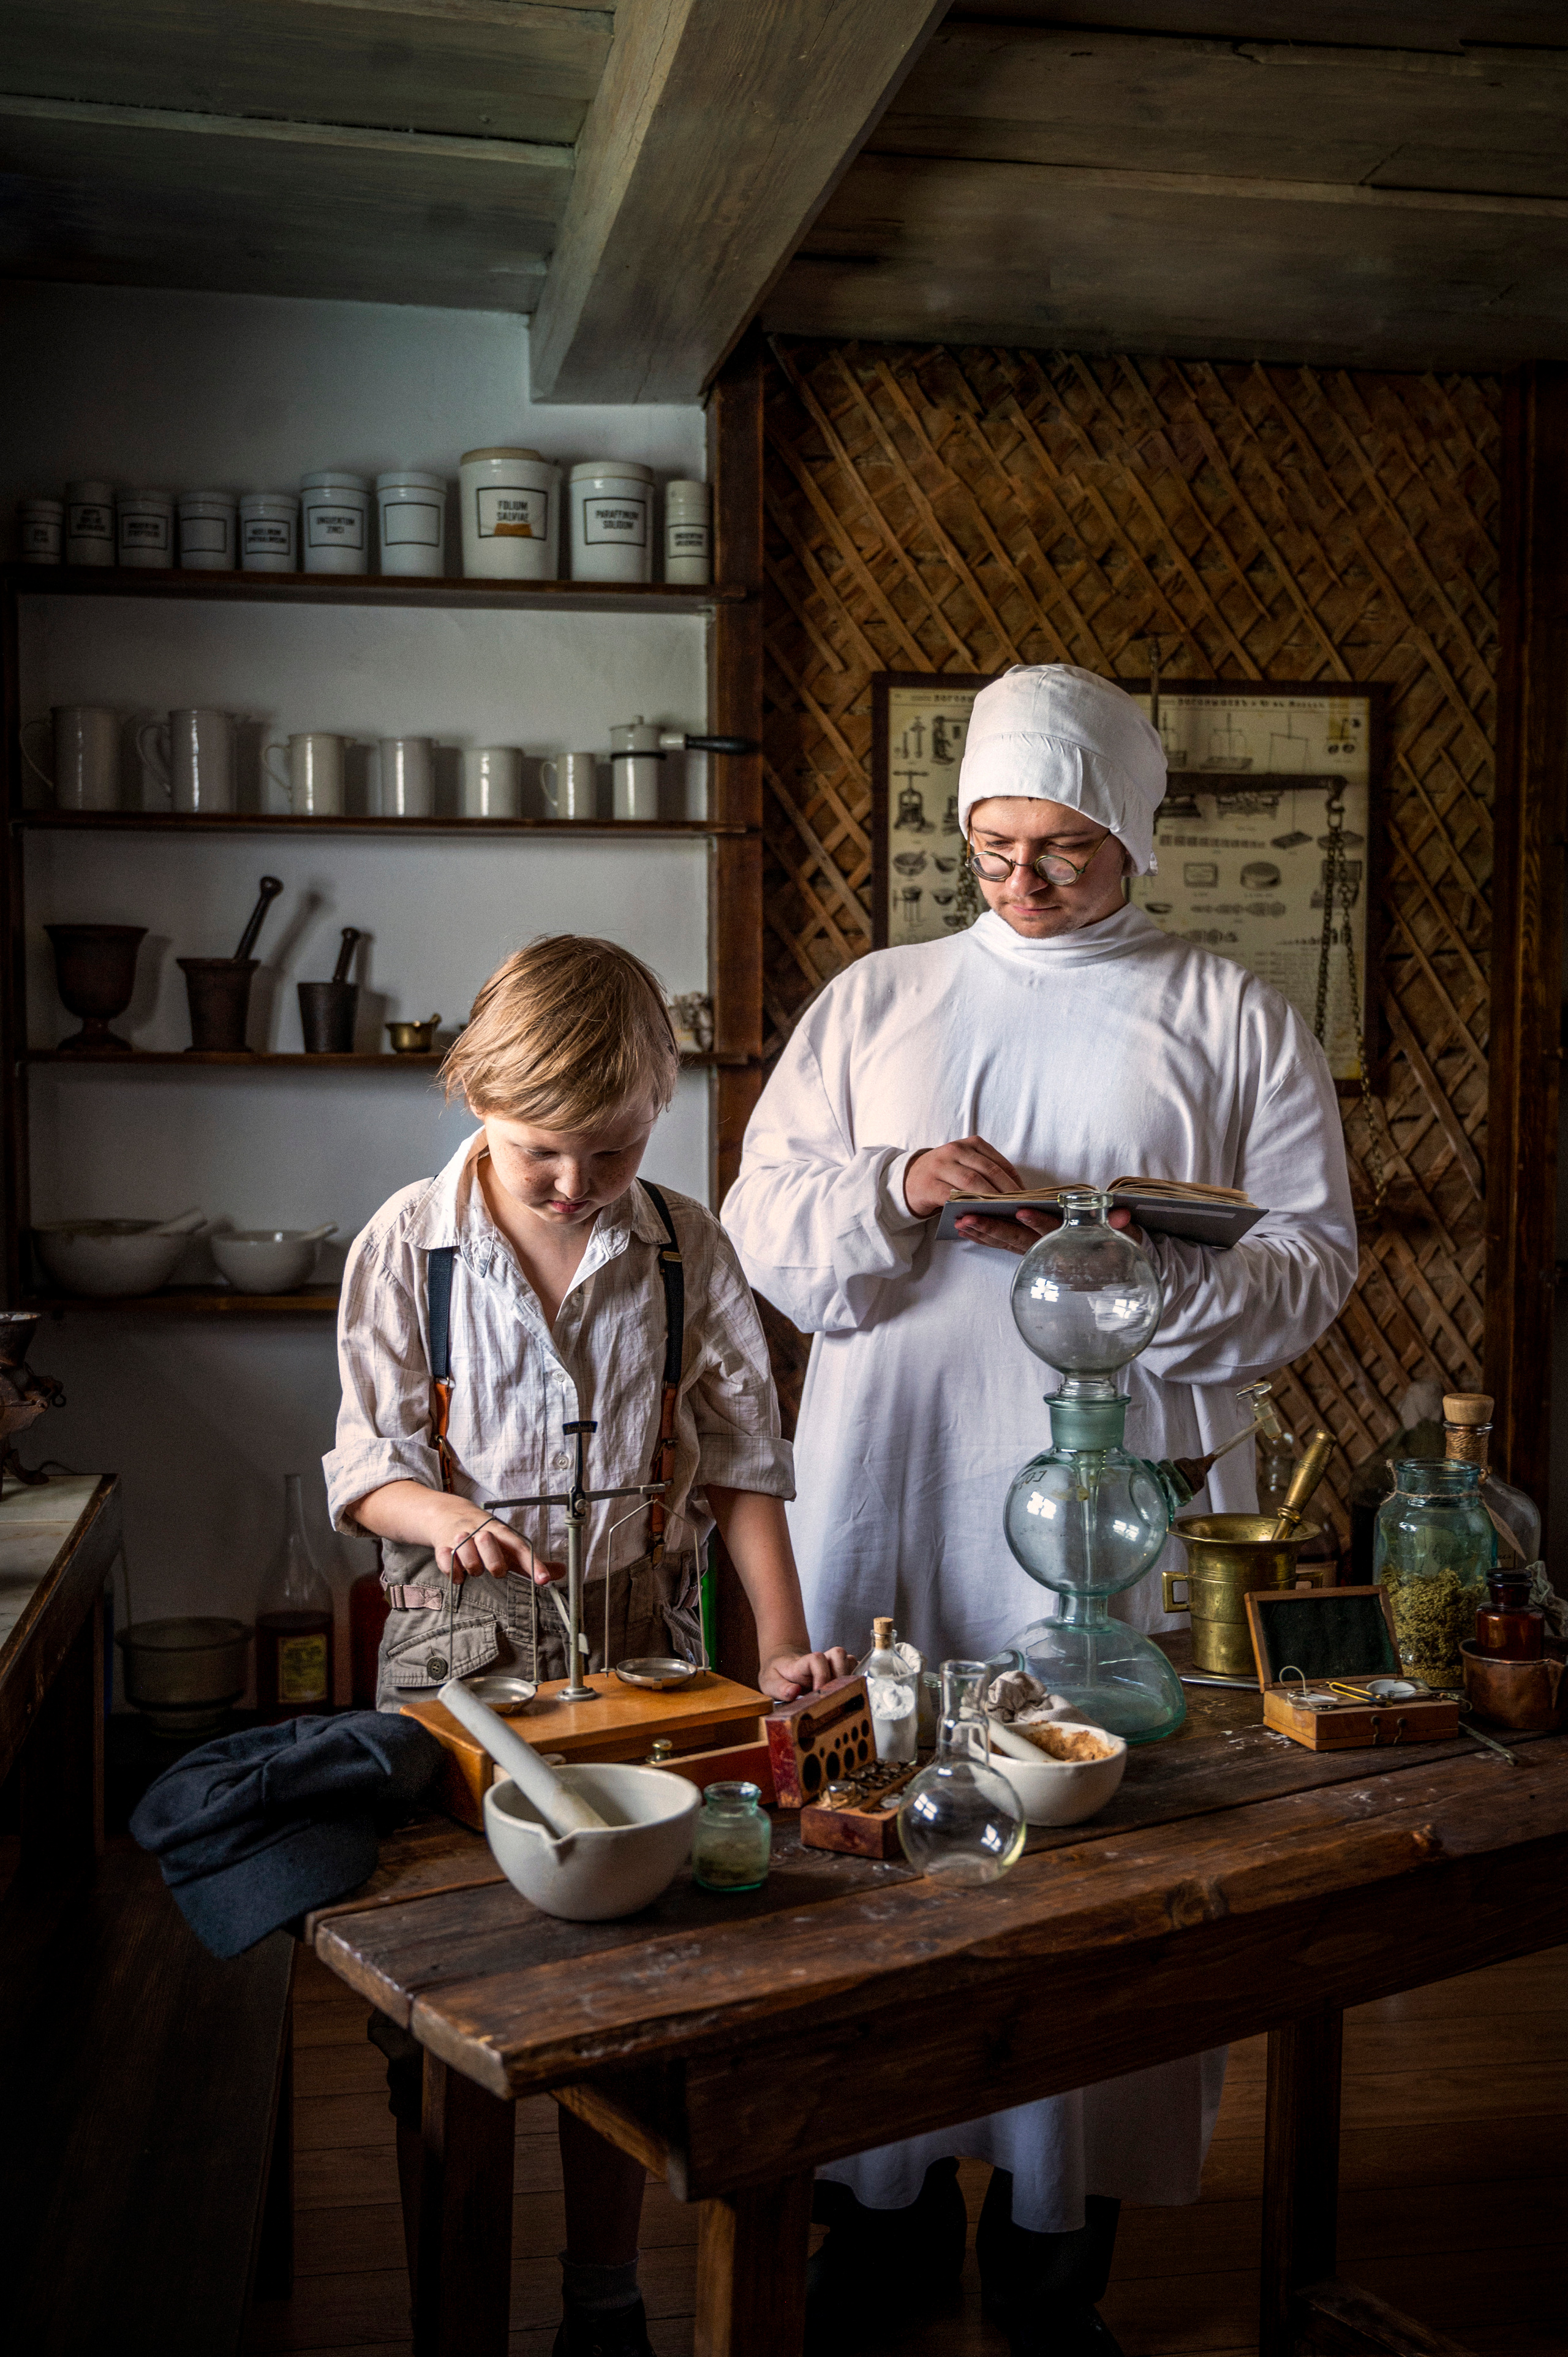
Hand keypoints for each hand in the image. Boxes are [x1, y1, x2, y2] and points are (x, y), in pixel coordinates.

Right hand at [432, 1500, 563, 1587]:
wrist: (449, 1514)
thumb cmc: (484, 1535)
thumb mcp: (508, 1545)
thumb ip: (531, 1561)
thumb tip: (562, 1572)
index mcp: (501, 1532)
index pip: (520, 1547)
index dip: (533, 1564)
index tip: (543, 1580)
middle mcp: (481, 1531)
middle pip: (488, 1541)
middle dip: (493, 1561)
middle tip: (497, 1571)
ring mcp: (460, 1537)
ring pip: (465, 1552)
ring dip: (471, 1566)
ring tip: (473, 1568)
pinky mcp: (442, 1545)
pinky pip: (446, 1560)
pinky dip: (452, 1571)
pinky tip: (458, 1574)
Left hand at [760, 1644, 853, 1702]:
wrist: (782, 1663)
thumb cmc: (777, 1674)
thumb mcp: (770, 1683)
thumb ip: (781, 1689)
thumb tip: (794, 1692)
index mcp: (801, 1664)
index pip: (817, 1659)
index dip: (822, 1675)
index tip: (818, 1692)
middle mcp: (819, 1660)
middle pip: (839, 1654)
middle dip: (839, 1676)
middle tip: (831, 1694)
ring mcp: (830, 1663)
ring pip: (849, 1660)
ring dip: (847, 1676)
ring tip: (838, 1692)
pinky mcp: (838, 1668)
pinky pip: (854, 1667)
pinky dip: (853, 1677)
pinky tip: (843, 1690)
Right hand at [903, 1133, 1023, 1217]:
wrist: (910, 1179)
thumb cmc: (946, 1175)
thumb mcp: (967, 1164)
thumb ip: (987, 1173)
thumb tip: (1018, 1193)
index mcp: (970, 1144)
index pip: (998, 1162)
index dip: (1014, 1181)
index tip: (1027, 1197)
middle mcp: (955, 1150)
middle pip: (987, 1171)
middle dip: (1006, 1191)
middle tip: (1019, 1208)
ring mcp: (940, 1166)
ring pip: (972, 1182)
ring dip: (990, 1199)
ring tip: (1003, 1213)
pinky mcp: (928, 1184)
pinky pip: (952, 1196)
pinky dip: (967, 1206)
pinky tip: (978, 1216)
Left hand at [954, 1204, 1138, 1256]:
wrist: (1112, 1271)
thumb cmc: (1115, 1246)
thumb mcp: (1125, 1236)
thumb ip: (1121, 1225)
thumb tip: (1123, 1216)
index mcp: (1071, 1245)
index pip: (1052, 1233)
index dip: (1037, 1222)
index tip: (1020, 1210)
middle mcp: (1049, 1253)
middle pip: (1017, 1239)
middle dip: (992, 1228)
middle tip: (967, 1218)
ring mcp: (1035, 1254)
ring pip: (1005, 1244)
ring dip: (982, 1233)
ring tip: (959, 1220)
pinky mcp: (1027, 1252)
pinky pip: (1002, 1246)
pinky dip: (984, 1238)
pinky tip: (965, 1228)